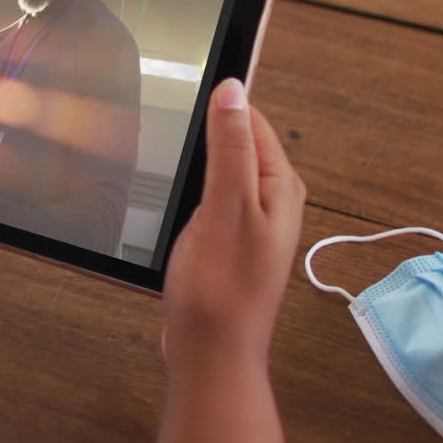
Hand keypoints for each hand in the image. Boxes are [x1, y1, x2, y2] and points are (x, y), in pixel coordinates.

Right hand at [161, 78, 305, 375]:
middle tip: (166, 128)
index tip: (182, 89)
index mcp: (280, 186)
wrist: (210, 352)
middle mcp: (270, 201)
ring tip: (162, 158)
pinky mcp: (225, 240)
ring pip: (217, 171)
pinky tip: (166, 198)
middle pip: (234, 143)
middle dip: (202, 133)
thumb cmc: (221, 289)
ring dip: (192, 164)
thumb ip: (231, 147)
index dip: (219, 103)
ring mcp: (247, 222)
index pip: (252, 119)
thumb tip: (234, 90)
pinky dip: (186, 191)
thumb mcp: (226, 207)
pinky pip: (206, 197)